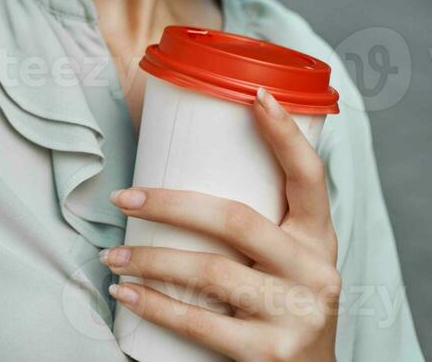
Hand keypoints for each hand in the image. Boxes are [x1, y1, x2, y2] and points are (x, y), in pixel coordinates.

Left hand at [103, 87, 339, 361]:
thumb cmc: (283, 310)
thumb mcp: (288, 263)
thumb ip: (258, 225)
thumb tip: (184, 166)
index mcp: (320, 239)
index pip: (309, 177)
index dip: (285, 134)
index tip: (255, 95)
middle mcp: (315, 272)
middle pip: (236, 219)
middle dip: (170, 203)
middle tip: (123, 198)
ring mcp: (295, 314)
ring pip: (210, 269)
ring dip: (149, 259)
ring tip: (112, 256)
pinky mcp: (269, 354)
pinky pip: (200, 323)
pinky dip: (155, 305)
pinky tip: (126, 293)